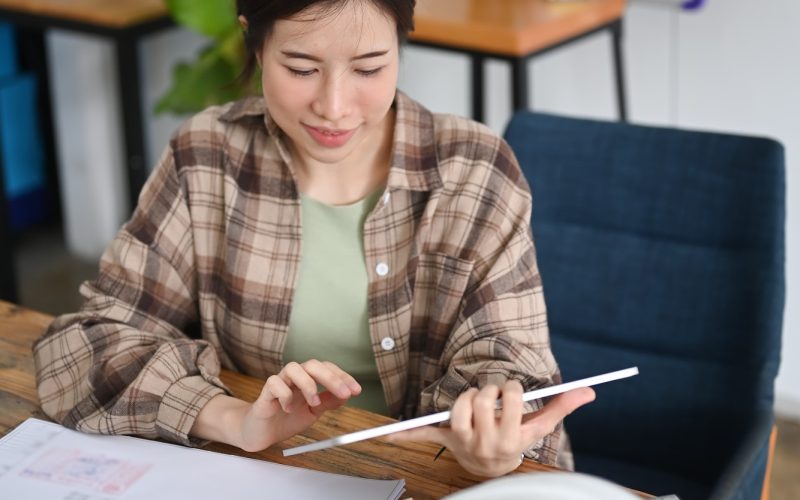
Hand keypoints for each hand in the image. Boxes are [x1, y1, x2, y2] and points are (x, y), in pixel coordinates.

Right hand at [193, 360, 360, 451]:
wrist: (260, 433)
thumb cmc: (286, 419)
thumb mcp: (313, 412)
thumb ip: (327, 402)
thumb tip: (347, 394)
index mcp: (307, 380)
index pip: (326, 369)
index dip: (342, 377)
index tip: (356, 390)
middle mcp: (294, 378)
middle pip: (312, 364)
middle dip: (331, 378)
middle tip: (344, 393)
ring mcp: (279, 383)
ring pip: (292, 368)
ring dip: (307, 384)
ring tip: (313, 402)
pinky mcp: (264, 393)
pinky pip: (274, 383)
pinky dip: (284, 395)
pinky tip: (288, 408)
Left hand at [387, 380, 594, 476]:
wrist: (492, 471)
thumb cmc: (516, 442)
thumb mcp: (539, 428)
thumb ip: (561, 407)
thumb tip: (588, 390)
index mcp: (511, 438)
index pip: (511, 398)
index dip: (512, 388)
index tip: (512, 391)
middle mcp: (485, 442)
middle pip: (483, 398)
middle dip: (489, 389)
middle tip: (493, 394)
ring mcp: (462, 442)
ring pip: (459, 405)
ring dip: (466, 397)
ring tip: (476, 402)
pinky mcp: (443, 440)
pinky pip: (421, 435)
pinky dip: (402, 436)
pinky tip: (385, 437)